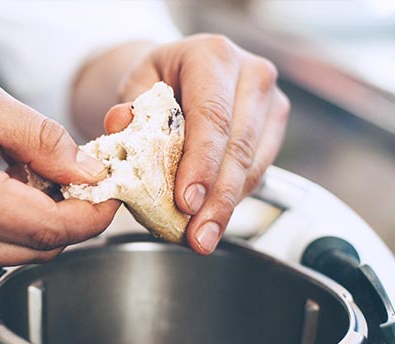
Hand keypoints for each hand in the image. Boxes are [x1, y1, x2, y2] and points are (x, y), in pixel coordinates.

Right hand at [0, 69, 117, 271]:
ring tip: (32, 176)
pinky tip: (11, 191)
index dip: (92, 216)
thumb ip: (43, 139)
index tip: (111, 194)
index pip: (49, 228)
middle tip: (78, 176)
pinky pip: (5, 250)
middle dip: (74, 216)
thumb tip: (89, 172)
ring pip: (28, 253)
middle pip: (44, 247)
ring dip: (47, 220)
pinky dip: (22, 225)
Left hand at [105, 34, 289, 253]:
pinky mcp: (275, 127)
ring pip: (253, 165)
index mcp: (212, 56)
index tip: (187, 202)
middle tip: (198, 237)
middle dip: (217, 199)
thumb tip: (119, 125)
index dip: (202, 164)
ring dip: (227, 206)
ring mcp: (269, 102)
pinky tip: (213, 217)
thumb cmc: (159, 80)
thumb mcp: (133, 85)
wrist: (184, 73)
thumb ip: (126, 109)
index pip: (211, 117)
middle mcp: (251, 74)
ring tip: (203, 236)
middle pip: (238, 146)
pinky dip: (233, 198)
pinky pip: (258, 171)